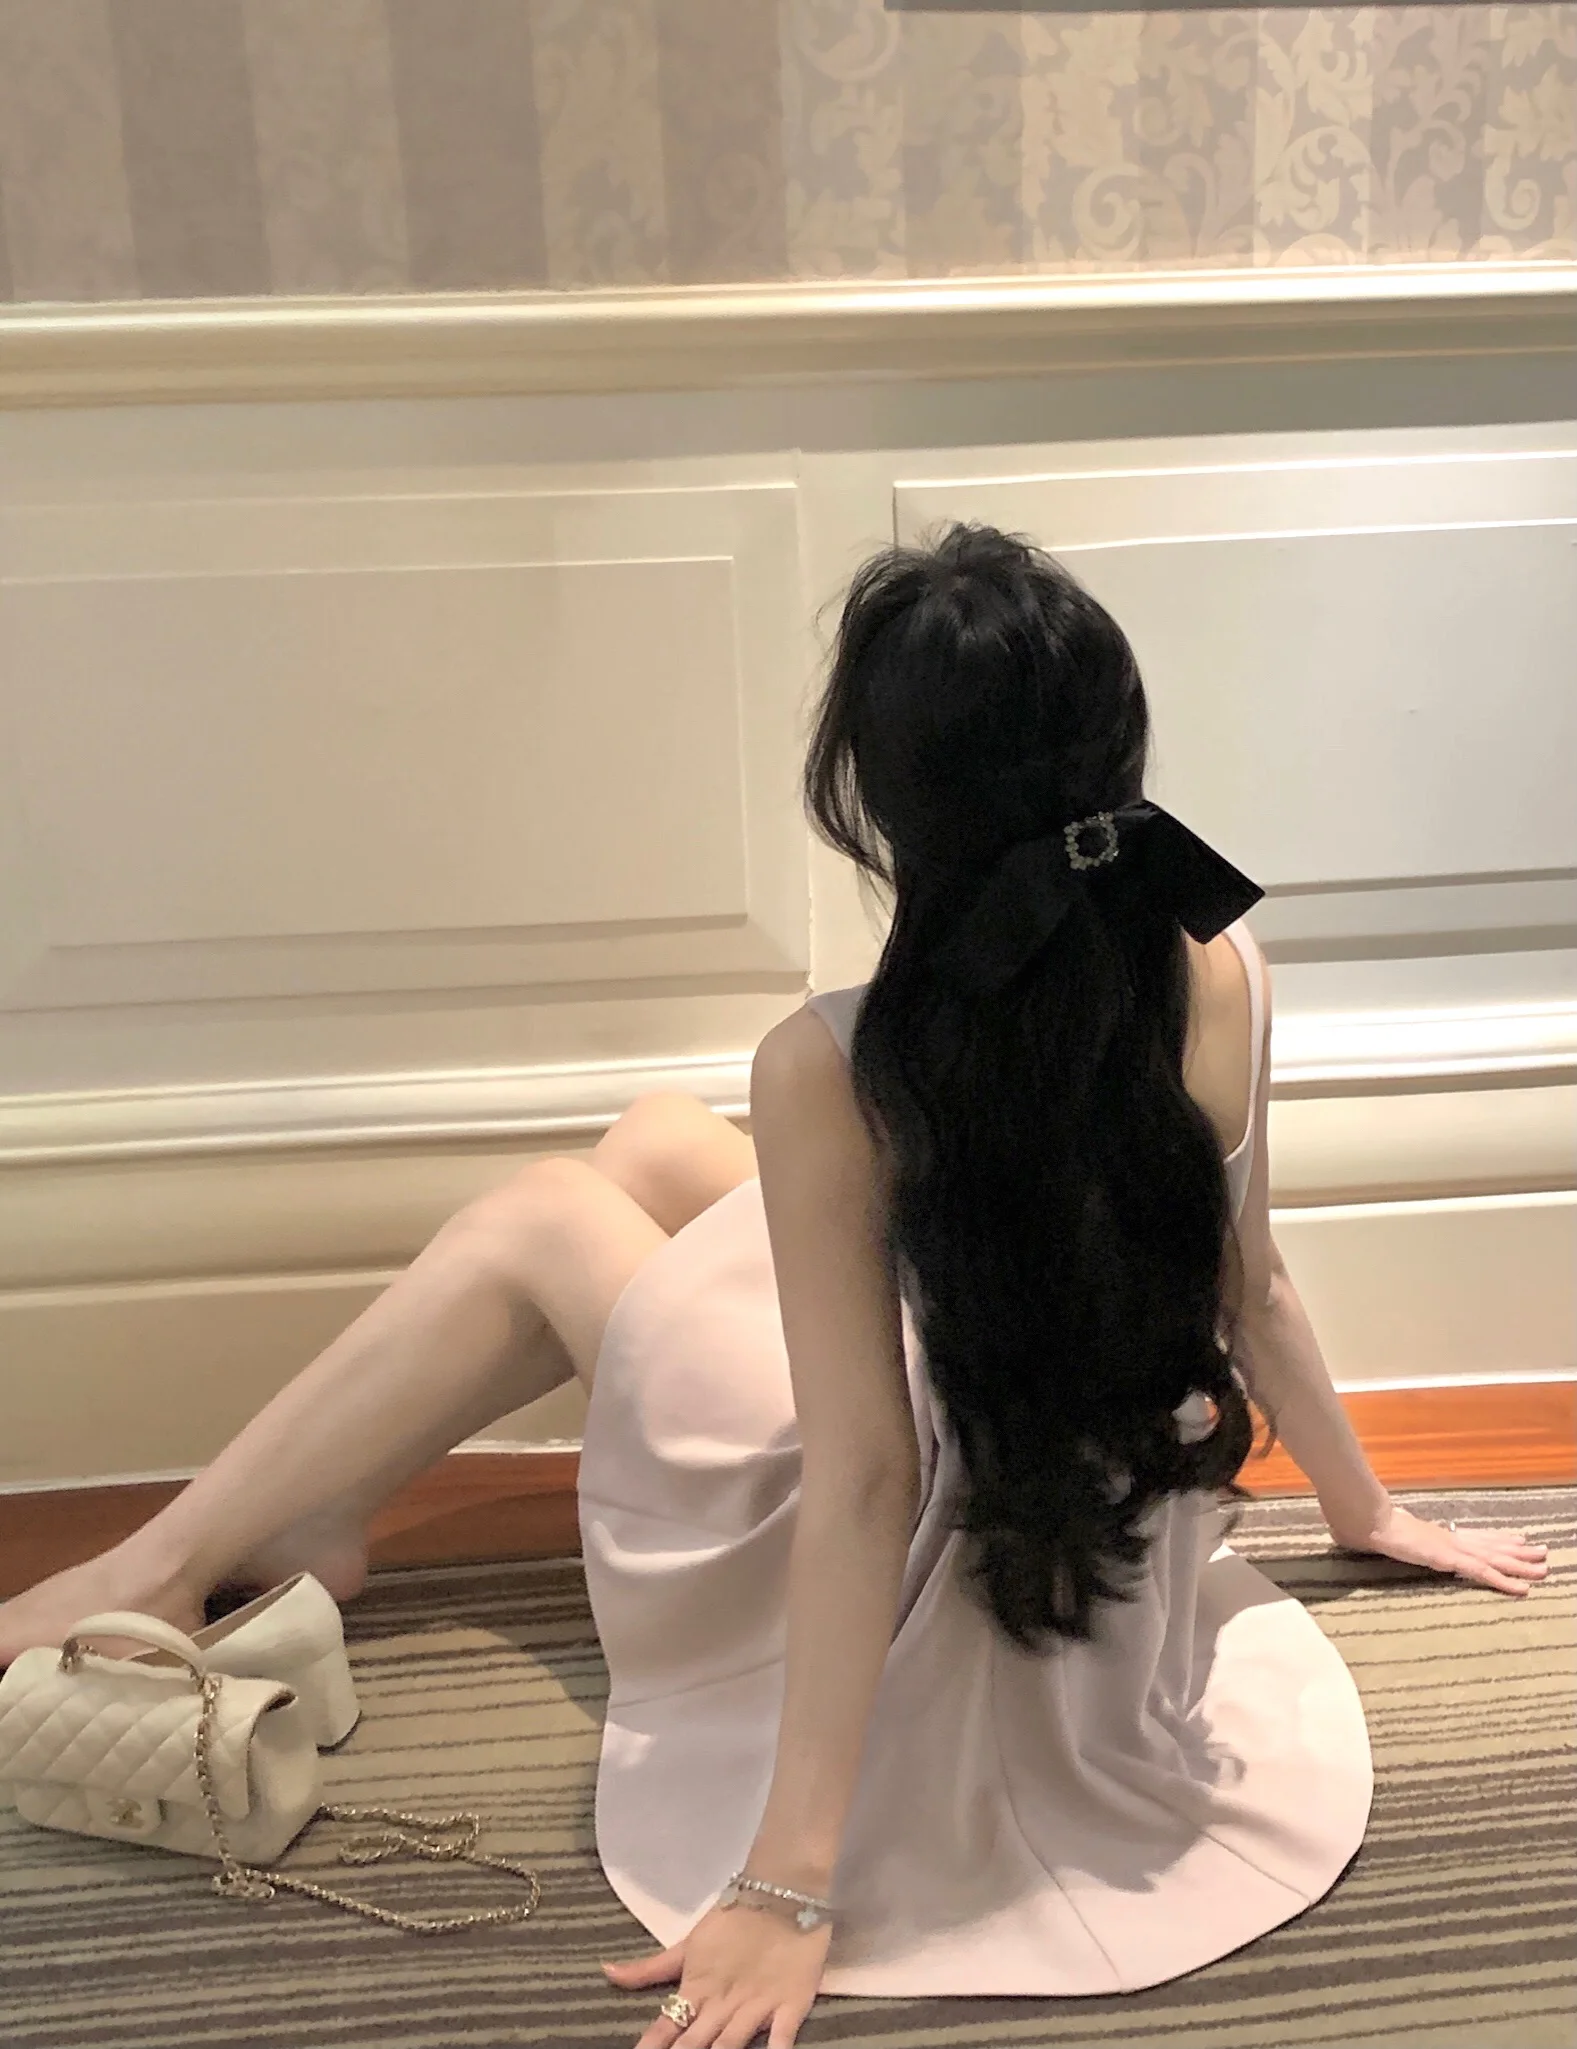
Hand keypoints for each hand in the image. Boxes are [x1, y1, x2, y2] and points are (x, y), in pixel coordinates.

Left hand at [605, 1901, 830, 2048]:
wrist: (782, 1891)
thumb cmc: (733, 1920)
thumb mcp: (688, 1945)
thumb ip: (650, 1969)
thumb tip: (606, 1971)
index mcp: (697, 1989)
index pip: (665, 2027)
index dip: (650, 2047)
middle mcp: (723, 2004)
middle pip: (694, 2044)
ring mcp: (757, 2006)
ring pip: (731, 2046)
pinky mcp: (791, 2004)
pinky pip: (783, 2036)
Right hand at [1329, 1500, 1548, 1595]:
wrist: (1359, 1515)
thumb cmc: (1359, 1522)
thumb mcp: (1373, 1531)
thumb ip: (1376, 1533)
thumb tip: (1357, 1531)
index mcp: (1432, 1534)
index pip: (1471, 1536)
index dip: (1495, 1538)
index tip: (1516, 1538)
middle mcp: (1446, 1539)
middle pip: (1489, 1545)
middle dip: (1517, 1551)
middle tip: (1543, 1553)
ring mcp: (1449, 1548)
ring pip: (1493, 1558)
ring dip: (1520, 1565)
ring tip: (1544, 1568)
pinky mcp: (1447, 1559)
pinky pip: (1481, 1573)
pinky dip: (1502, 1580)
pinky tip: (1520, 1589)